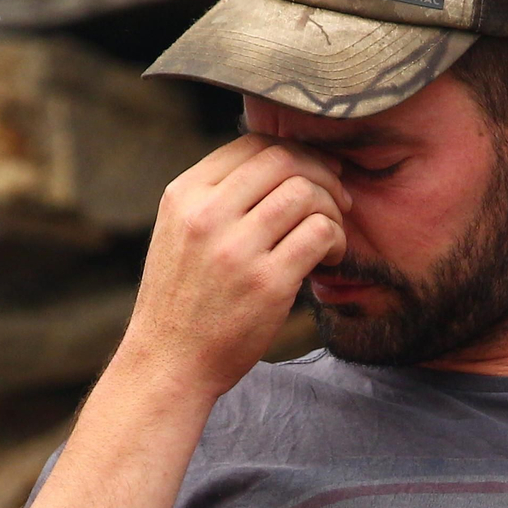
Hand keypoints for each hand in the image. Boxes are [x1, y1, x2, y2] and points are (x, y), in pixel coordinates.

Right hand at [124, 134, 351, 395]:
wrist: (168, 363)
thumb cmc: (183, 301)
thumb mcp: (180, 233)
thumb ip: (216, 199)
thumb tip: (276, 165)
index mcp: (184, 194)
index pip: (252, 145)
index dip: (296, 152)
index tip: (316, 172)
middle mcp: (206, 214)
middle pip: (284, 160)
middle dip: (322, 172)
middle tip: (339, 197)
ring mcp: (236, 248)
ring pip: (306, 193)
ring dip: (333, 209)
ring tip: (332, 235)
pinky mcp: (267, 283)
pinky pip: (319, 234)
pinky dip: (336, 240)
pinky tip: (329, 258)